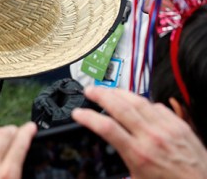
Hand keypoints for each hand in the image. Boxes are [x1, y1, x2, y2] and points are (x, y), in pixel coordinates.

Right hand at [72, 86, 206, 178]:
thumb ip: (124, 166)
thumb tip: (112, 168)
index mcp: (138, 154)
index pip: (106, 127)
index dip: (88, 117)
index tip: (78, 113)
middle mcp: (151, 137)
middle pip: (120, 106)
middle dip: (100, 94)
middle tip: (89, 90)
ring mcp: (166, 128)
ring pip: (138, 101)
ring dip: (119, 92)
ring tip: (108, 90)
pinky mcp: (179, 125)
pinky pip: (157, 106)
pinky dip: (143, 102)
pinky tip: (137, 103)